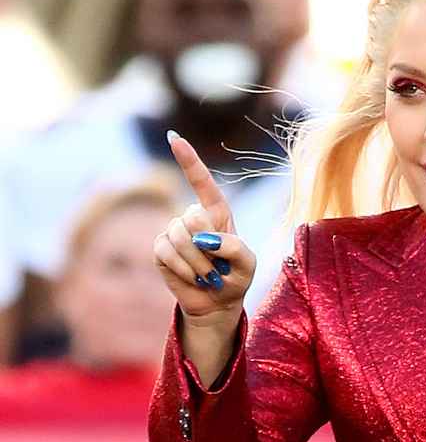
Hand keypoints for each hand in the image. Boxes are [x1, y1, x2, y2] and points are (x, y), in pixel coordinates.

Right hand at [153, 132, 256, 325]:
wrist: (217, 304)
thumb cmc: (236, 279)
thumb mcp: (248, 265)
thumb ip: (235, 248)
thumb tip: (204, 238)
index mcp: (217, 213)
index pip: (202, 182)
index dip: (188, 160)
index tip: (173, 137)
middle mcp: (193, 217)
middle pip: (193, 217)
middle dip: (207, 246)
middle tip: (218, 267)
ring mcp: (173, 231)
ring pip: (180, 237)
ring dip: (198, 263)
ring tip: (208, 276)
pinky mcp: (160, 248)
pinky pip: (167, 253)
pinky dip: (185, 270)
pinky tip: (194, 278)